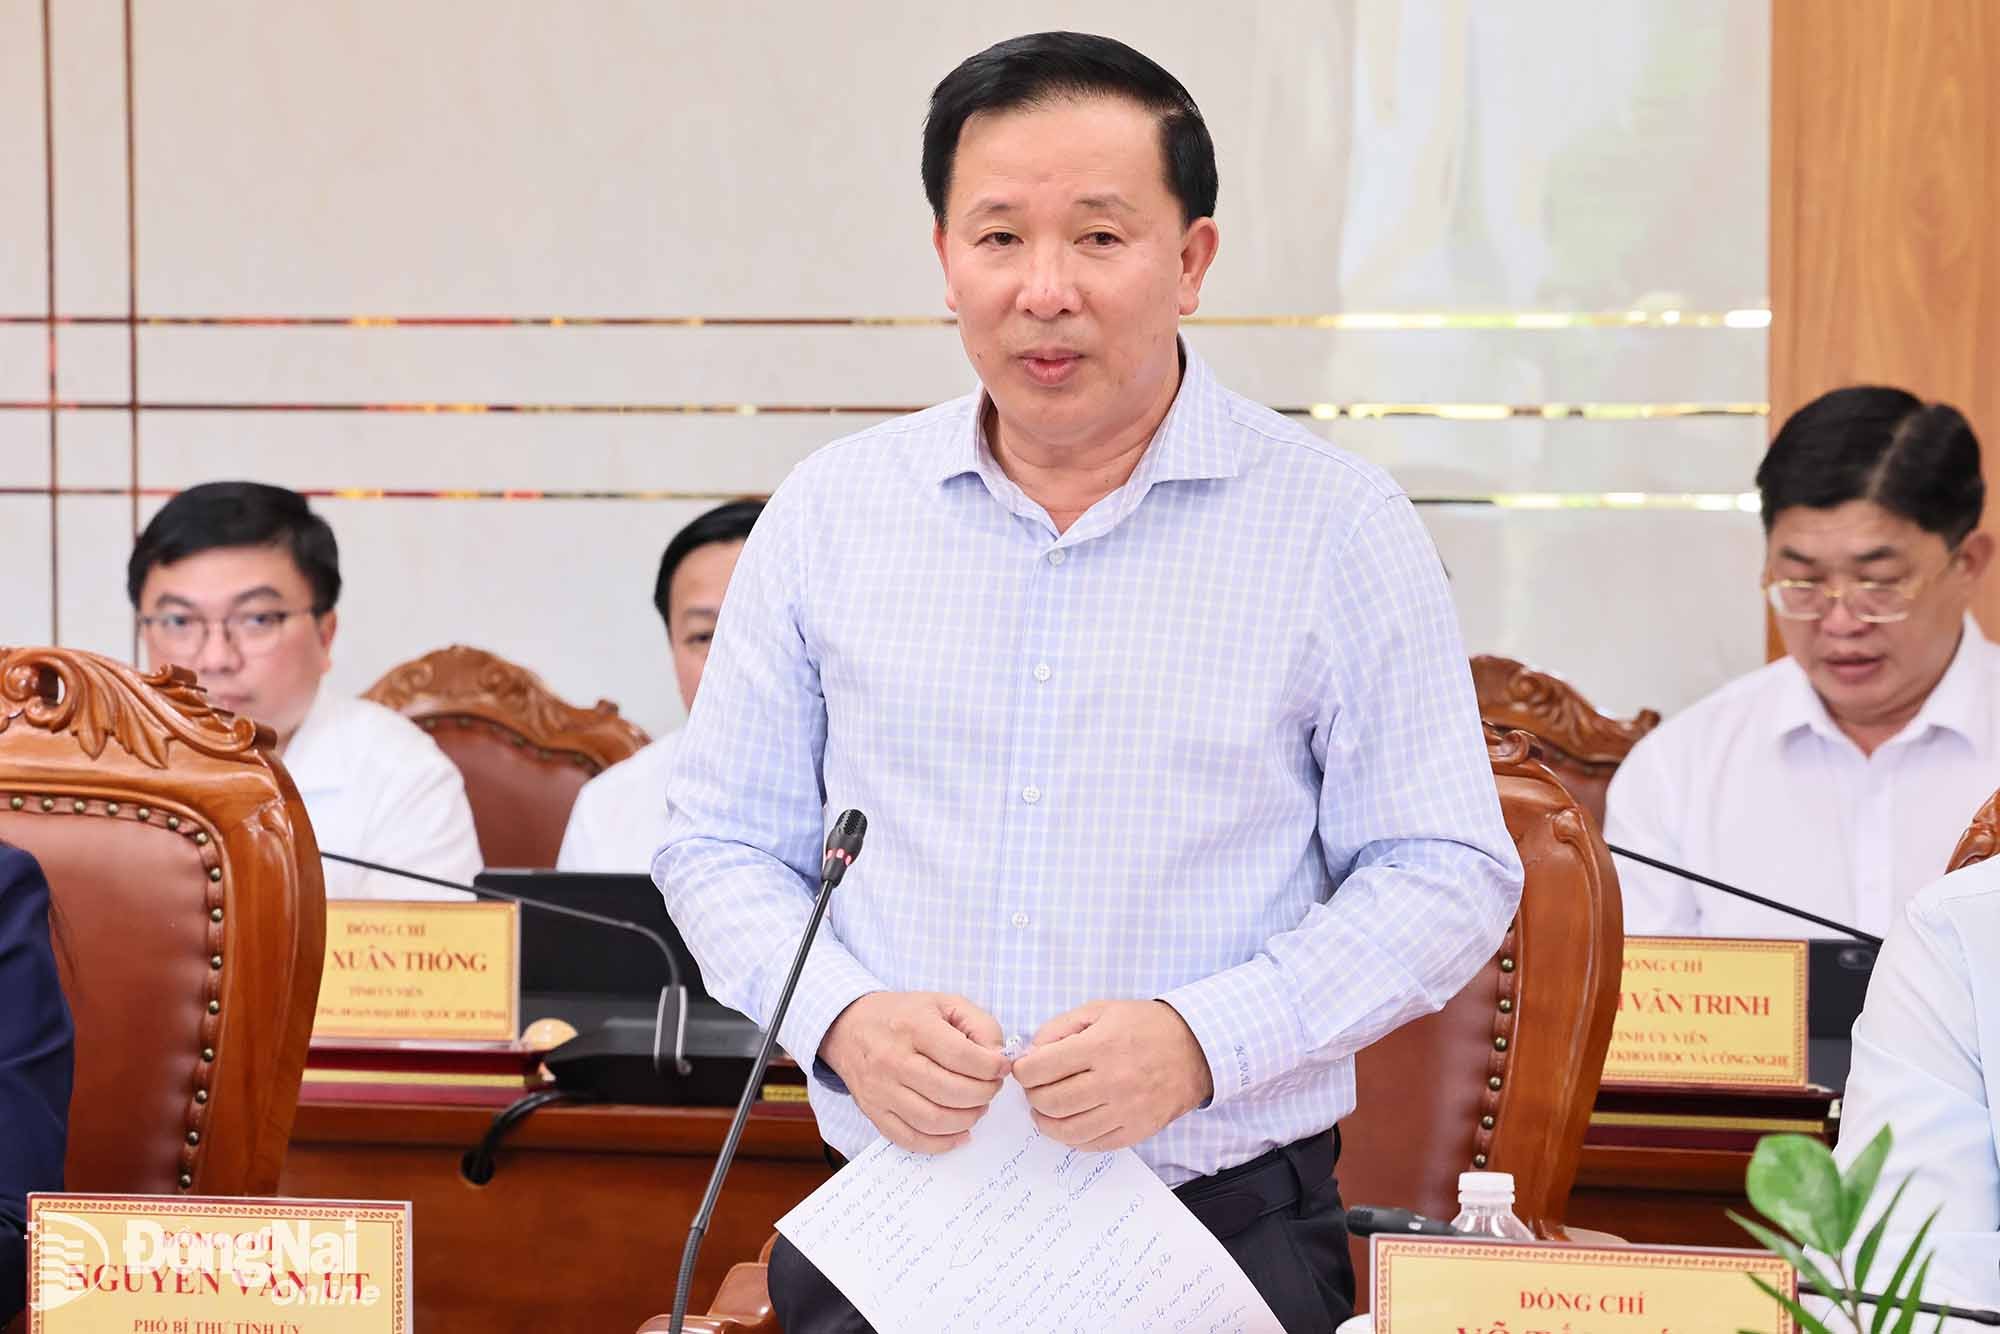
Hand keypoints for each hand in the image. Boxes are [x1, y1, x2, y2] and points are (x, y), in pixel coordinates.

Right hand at [819, 991, 1010, 1152]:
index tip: (1002, 1067)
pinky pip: (911, 1139)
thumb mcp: (944, 1003)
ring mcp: (881, 1091)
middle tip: (992, 1088)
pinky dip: (942, 1143)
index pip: (962, 1056)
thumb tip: (999, 1059)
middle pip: (950, 1091)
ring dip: (968, 1119)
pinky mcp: (874, 1113)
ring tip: (978, 1106)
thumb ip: (979, 1025)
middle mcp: (893, 1060)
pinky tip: (960, 1132)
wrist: (849, 1026)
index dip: (991, 1067)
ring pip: (933, 1120)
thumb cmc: (904, 1015)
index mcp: (914, 1027)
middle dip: (983, 1094)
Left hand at [1012, 1000, 1213, 1151]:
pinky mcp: (1137, 1130)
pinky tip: (1070, 1122)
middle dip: (1032, 1095)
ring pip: (1067, 1130)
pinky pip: (1093, 1144)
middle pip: (1049, 1102)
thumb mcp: (1101, 1010)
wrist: (1196, 1048)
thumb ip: (1060, 1028)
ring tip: (1045, 1110)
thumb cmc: (1145, 1025)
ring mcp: (1126, 1110)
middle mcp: (1112, 1081)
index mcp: (1100, 1047)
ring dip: (1046, 1121)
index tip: (1025, 1069)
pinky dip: (1073, 1137)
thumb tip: (1031, 1054)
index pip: (1040, 1069)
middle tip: (1036, 1087)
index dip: (1023, 1070)